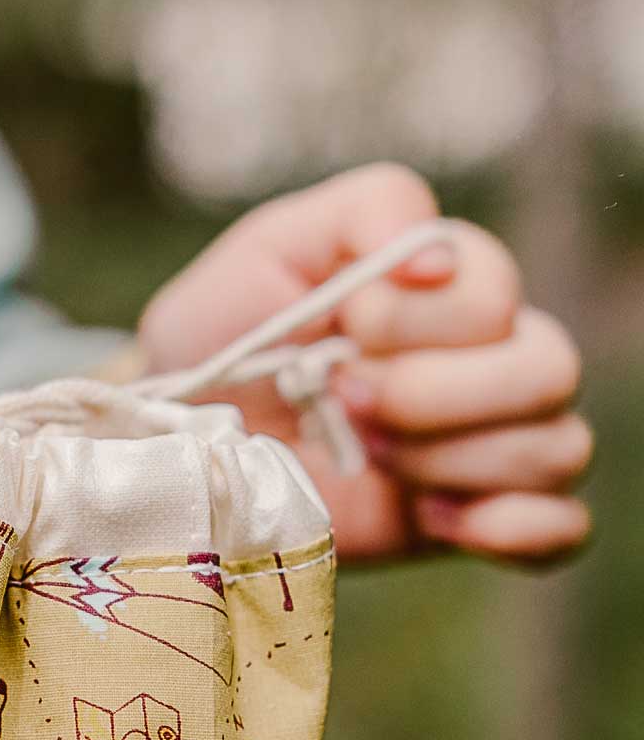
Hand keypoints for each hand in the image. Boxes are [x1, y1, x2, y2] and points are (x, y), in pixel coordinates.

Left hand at [137, 164, 591, 563]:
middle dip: (434, 394)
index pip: (493, 297)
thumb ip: (365, 212)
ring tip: (368, 459)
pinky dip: (512, 528)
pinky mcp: (465, 520)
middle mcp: (488, 363)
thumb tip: (437, 262)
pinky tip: (430, 517)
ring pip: (556, 449)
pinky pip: (559, 528)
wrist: (180, 435)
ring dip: (452, 459)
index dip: (414, 323)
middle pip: (548, 371)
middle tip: (345, 404)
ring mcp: (483, 446)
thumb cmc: (226, 331)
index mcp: (451, 290)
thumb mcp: (274, 246)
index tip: (339, 333)